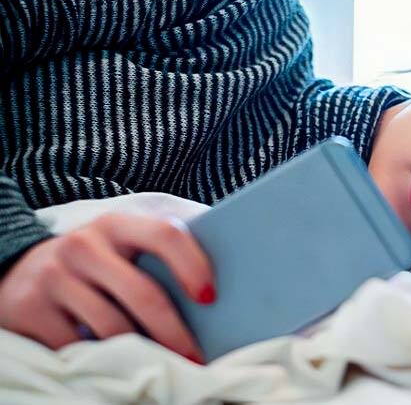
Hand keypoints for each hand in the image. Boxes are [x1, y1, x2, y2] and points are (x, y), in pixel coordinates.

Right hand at [0, 213, 213, 362]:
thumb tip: (210, 298)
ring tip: (161, 366)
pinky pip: (76, 346)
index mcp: (117, 225)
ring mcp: (53, 275)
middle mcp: (83, 245)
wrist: (18, 272)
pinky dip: (99, 361)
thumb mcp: (120, 250)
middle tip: (194, 358)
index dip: (193, 266)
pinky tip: (114, 365)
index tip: (210, 298)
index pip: (165, 234)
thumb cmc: (94, 264)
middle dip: (174, 332)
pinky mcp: (29, 308)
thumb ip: (156, 259)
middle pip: (143, 293)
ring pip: (113, 327)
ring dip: (142, 353)